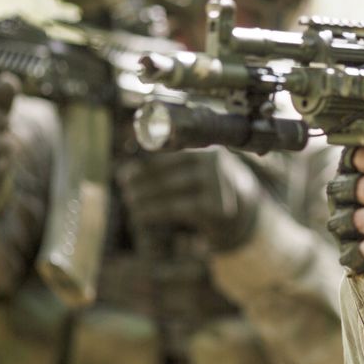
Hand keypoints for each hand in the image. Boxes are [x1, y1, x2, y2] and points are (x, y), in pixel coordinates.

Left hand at [116, 148, 260, 249]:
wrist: (239, 210)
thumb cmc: (206, 187)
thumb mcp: (193, 171)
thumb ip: (168, 168)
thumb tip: (126, 173)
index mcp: (205, 149)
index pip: (170, 152)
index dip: (146, 162)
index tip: (125, 172)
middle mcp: (213, 162)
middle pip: (169, 169)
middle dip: (142, 179)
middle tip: (124, 186)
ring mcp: (216, 184)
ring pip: (170, 189)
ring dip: (145, 196)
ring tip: (130, 201)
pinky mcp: (215, 207)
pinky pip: (177, 207)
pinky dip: (155, 211)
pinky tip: (141, 214)